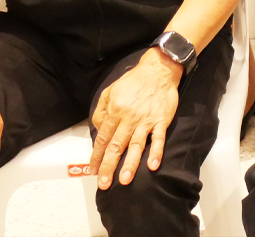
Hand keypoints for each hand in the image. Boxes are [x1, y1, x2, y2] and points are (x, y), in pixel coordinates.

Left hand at [89, 50, 180, 188]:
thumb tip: (98, 127)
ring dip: (130, 164)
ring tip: (124, 180)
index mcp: (115, 112)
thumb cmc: (134, 81)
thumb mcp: (110, 91)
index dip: (96, 156)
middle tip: (104, 183)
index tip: (93, 169)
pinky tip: (152, 165)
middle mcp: (129, 118)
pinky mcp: (161, 120)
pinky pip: (159, 138)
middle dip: (108, 166)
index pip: (103, 138)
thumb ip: (101, 110)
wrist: (158, 71)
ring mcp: (146, 121)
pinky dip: (156, 152)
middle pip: (116, 146)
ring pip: (136, 145)